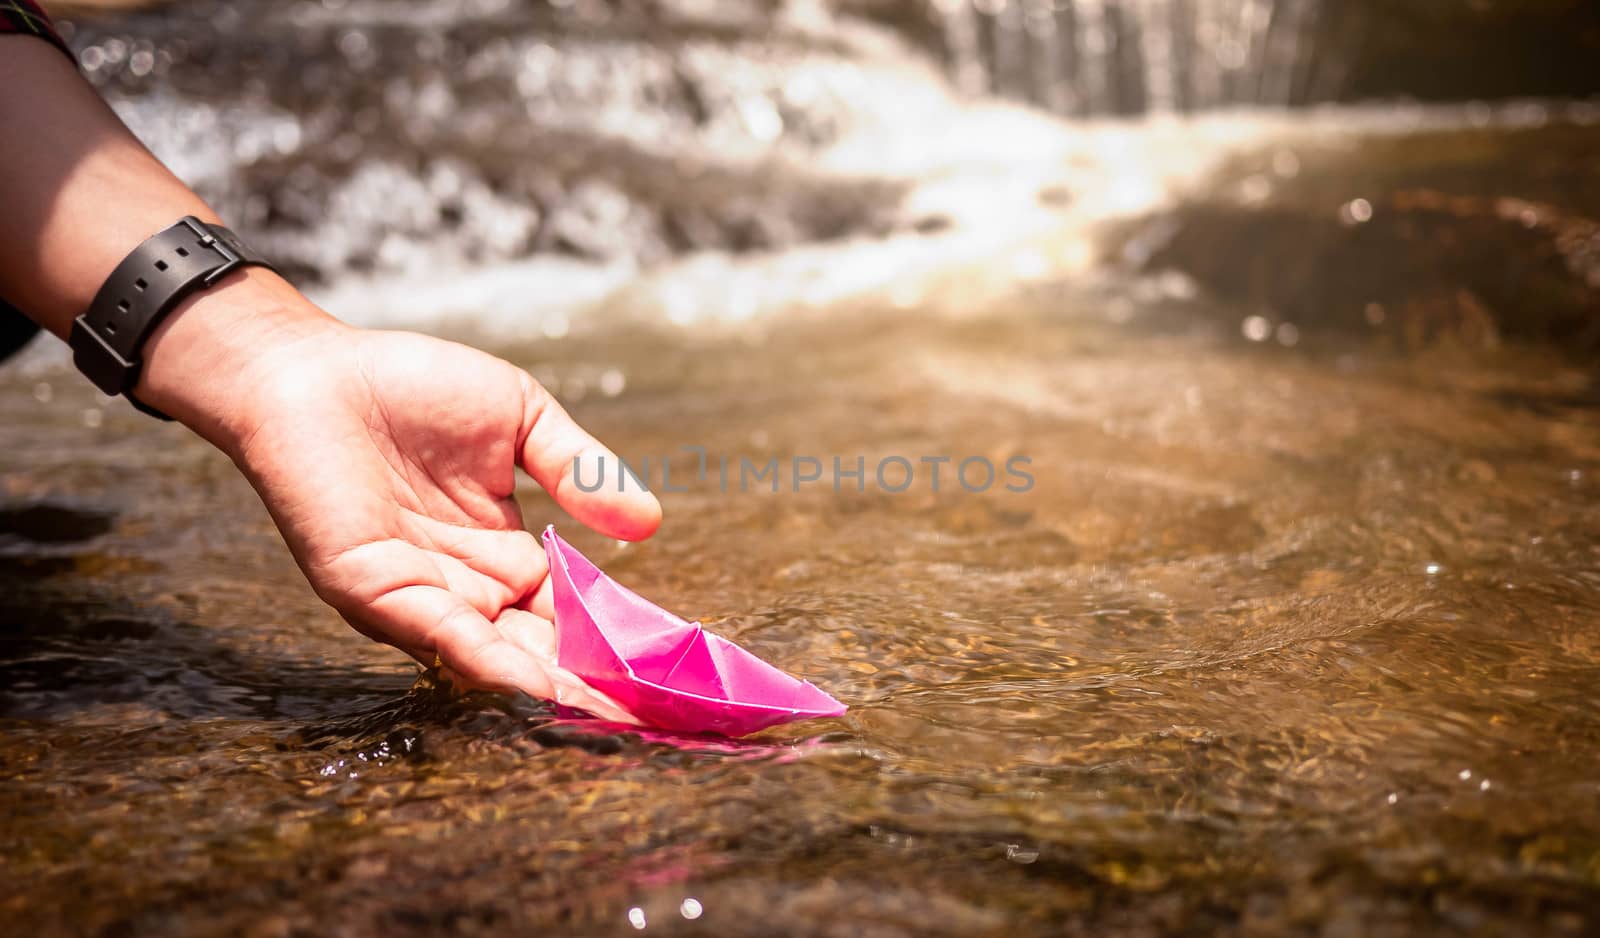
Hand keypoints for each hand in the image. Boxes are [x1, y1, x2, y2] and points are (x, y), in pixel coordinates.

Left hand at [140, 273, 660, 720]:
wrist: (313, 370)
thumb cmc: (410, 385)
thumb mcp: (521, 419)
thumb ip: (580, 468)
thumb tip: (649, 522)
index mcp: (505, 553)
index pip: (572, 612)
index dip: (614, 638)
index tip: (666, 667)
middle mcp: (467, 588)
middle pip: (541, 649)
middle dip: (591, 684)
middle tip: (650, 714)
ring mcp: (421, 596)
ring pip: (496, 657)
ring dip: (549, 690)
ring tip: (607, 717)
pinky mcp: (373, 592)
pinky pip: (441, 634)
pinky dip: (490, 664)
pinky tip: (537, 685)